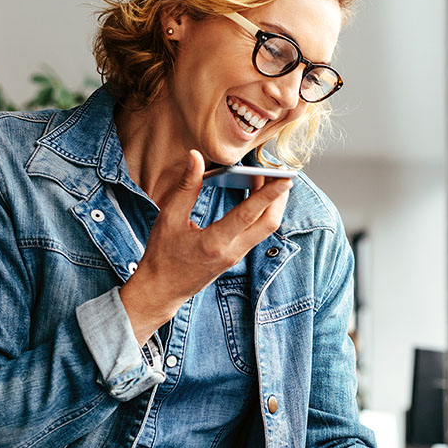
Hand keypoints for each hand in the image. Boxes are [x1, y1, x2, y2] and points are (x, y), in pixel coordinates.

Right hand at [120, 149, 291, 342]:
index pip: (248, 215)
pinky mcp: (237, 255)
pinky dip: (262, 211)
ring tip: (271, 178)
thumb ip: (186, 187)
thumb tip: (195, 157)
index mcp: (215, 243)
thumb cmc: (162, 255)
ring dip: (273, 203)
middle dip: (280, 197)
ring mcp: (237, 255)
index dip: (268, 195)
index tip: (285, 178)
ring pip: (267, 228)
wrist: (162, 290)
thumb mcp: (169, 218)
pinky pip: (258, 231)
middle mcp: (232, 251)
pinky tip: (256, 194)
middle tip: (282, 172)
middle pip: (269, 223)